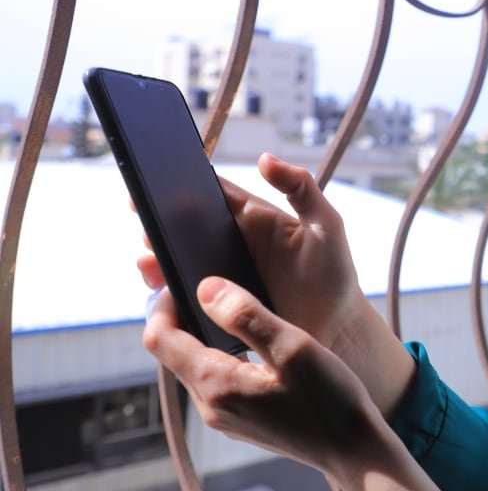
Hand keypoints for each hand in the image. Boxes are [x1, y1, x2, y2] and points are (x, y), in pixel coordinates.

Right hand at [138, 153, 414, 416]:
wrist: (337, 332)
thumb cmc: (334, 276)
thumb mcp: (326, 226)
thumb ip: (302, 189)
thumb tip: (265, 158)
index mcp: (252, 217)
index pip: (209, 192)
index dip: (178, 184)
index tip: (152, 183)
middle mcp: (230, 243)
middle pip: (183, 227)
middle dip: (159, 226)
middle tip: (147, 233)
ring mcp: (220, 277)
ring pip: (176, 262)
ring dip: (157, 261)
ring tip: (151, 266)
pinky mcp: (215, 309)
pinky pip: (182, 297)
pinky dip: (166, 296)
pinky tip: (162, 297)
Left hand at [144, 277, 381, 469]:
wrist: (354, 450)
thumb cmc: (331, 399)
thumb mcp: (293, 347)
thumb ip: (247, 316)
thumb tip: (206, 289)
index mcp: (216, 385)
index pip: (159, 339)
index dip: (163, 305)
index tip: (185, 279)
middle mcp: (211, 407)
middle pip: (172, 353)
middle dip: (181, 317)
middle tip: (210, 286)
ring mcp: (225, 419)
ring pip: (193, 368)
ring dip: (202, 336)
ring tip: (231, 310)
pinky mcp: (241, 423)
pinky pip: (215, 382)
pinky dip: (221, 356)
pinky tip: (251, 345)